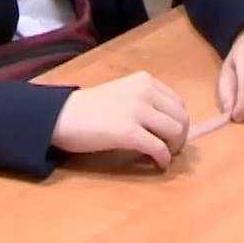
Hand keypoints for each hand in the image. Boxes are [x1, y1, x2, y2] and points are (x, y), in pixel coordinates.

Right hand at [50, 72, 190, 168]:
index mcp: (144, 80)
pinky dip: (163, 159)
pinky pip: (159, 148)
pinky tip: (157, 164)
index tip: (170, 135)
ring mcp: (137, 110)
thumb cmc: (89, 108)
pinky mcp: (129, 131)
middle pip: (181, 118)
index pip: (179, 103)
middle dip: (180, 137)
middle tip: (169, 149)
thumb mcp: (123, 94)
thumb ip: (145, 102)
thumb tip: (168, 126)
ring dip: (173, 148)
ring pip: (175, 132)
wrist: (62, 116)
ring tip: (162, 156)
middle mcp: (144, 91)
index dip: (179, 123)